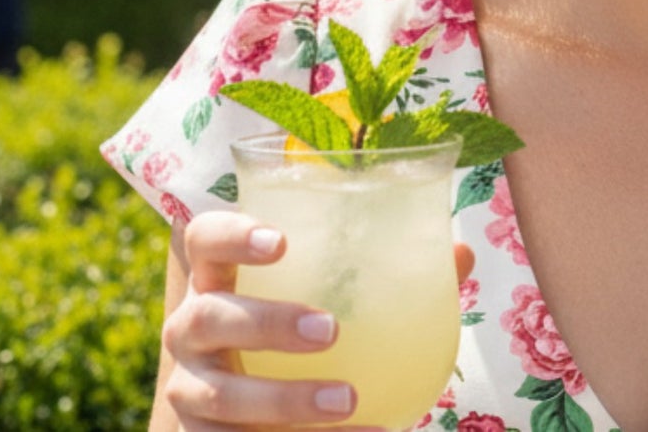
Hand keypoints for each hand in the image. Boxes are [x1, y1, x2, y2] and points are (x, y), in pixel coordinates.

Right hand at [161, 211, 475, 429]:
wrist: (255, 414)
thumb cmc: (300, 333)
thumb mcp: (332, 299)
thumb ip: (392, 272)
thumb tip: (460, 254)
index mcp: (219, 276)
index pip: (205, 237)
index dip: (233, 233)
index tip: (284, 241)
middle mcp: (190, 328)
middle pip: (207, 316)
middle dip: (267, 322)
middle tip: (330, 329)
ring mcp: (187, 388)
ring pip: (220, 394)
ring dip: (284, 398)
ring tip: (346, 399)